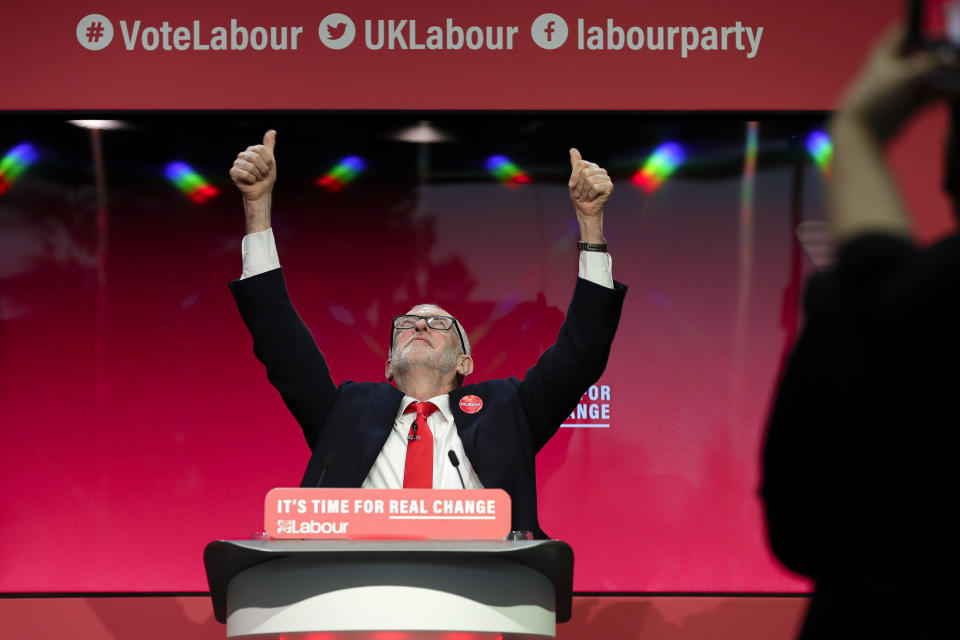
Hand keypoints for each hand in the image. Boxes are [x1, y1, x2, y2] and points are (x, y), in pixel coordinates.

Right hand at [229, 130, 276, 201]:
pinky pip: (244, 174)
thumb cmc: (266, 176)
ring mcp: (237, 163)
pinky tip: (250, 181)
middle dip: (263, 169)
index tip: (268, 167)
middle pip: (255, 157)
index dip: (267, 161)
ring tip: (257, 178)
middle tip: (263, 174)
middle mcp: (243, 155)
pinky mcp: (233, 172)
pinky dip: (251, 180)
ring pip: (250, 167)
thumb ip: (269, 145)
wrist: (262, 191)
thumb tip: (272, 131)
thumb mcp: (270, 160)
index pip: (260, 149)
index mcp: (251, 150)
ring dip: (258, 175)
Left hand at [568, 148, 612, 218]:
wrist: (585, 211)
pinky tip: (592, 198)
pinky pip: (595, 187)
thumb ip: (575, 164)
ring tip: (585, 197)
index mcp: (592, 167)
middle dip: (578, 186)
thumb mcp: (574, 180)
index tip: (572, 186)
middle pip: (585, 172)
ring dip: (583, 192)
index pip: (581, 164)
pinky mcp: (609, 186)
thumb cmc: (579, 196)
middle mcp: (600, 170)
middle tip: (579, 194)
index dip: (574, 176)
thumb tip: (573, 149)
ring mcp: (606, 178)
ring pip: (589, 180)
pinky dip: (590, 195)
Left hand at [833, 24, 947, 142]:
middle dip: (940, 56)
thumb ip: (931, 64)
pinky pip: (931, 95)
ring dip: (945, 77)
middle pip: (923, 54)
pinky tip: (954, 93)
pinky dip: (942, 93)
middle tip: (953, 61)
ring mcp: (901, 87)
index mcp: (885, 53)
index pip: (905, 32)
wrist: (862, 131)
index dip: (923, 31)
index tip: (940, 37)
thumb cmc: (876, 98)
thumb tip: (951, 59)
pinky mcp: (908, 104)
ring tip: (956, 78)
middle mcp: (894, 68)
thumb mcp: (906, 75)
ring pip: (929, 76)